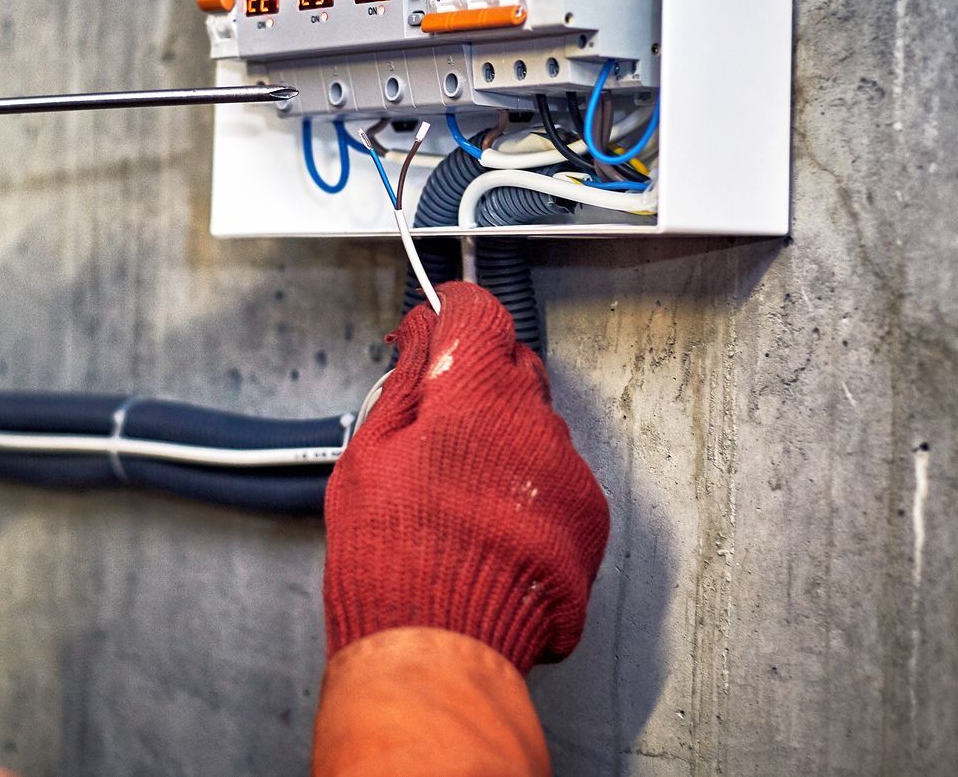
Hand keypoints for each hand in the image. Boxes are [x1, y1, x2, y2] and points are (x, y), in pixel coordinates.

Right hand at [323, 282, 608, 671]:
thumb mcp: (369, 455)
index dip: (450, 312)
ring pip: (538, 426)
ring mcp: (568, 472)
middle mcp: (534, 423)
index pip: (478, 312)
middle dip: (477, 379)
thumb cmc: (394, 556)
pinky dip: (530, 487)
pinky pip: (560, 478)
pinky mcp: (588, 518)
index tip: (432, 326)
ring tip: (456, 490)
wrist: (440, 645)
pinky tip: (489, 522)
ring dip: (504, 438)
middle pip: (513, 367)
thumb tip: (421, 337)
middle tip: (433, 420)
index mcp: (475, 395)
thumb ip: (404, 381)